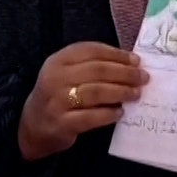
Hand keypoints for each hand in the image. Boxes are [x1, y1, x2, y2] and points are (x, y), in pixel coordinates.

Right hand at [19, 43, 146, 161]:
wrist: (33, 126)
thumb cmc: (58, 96)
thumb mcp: (66, 74)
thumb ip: (91, 66)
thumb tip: (130, 64)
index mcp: (58, 60)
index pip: (91, 50)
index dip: (117, 54)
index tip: (136, 60)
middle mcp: (55, 78)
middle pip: (97, 70)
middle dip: (125, 73)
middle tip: (143, 78)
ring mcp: (57, 101)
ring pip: (96, 92)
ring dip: (121, 92)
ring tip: (136, 94)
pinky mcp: (62, 123)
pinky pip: (91, 117)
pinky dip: (109, 114)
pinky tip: (120, 112)